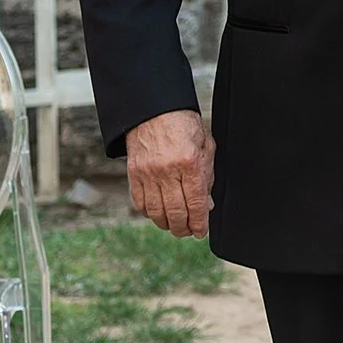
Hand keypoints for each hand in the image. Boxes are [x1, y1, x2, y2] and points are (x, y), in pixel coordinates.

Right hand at [124, 109, 214, 238]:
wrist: (155, 110)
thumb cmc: (183, 125)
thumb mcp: (205, 146)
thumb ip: (207, 176)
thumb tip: (207, 204)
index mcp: (189, 162)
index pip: (196, 202)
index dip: (200, 222)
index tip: (202, 232)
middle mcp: (167, 170)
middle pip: (176, 212)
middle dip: (184, 228)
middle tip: (189, 232)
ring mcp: (148, 173)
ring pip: (157, 212)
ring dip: (167, 224)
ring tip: (175, 226)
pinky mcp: (134, 174)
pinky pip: (140, 203)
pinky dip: (150, 213)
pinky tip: (158, 214)